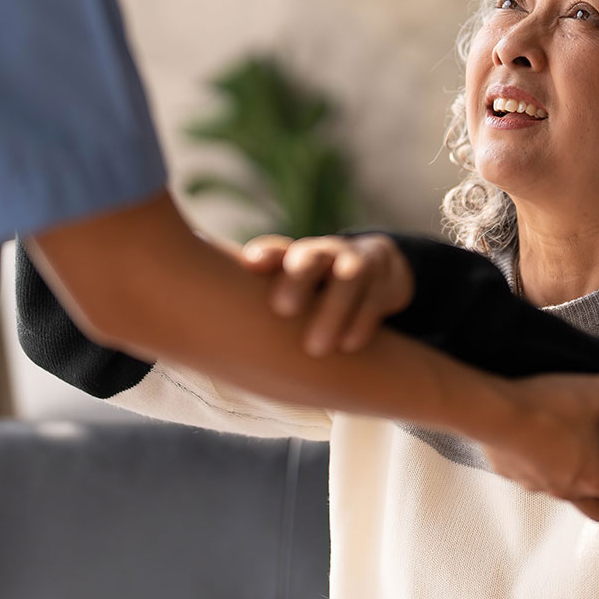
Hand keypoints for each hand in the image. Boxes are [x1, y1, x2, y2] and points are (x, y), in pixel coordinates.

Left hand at [239, 233, 414, 356]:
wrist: (377, 268)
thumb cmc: (318, 290)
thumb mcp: (291, 290)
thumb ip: (259, 303)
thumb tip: (213, 334)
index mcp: (295, 257)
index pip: (276, 250)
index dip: (265, 255)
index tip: (251, 264)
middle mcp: (324, 254)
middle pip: (310, 257)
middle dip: (297, 279)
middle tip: (281, 309)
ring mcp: (357, 263)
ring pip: (348, 278)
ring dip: (332, 310)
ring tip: (316, 348)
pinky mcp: (385, 281)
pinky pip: (374, 298)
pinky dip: (362, 322)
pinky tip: (349, 346)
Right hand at [480, 365, 598, 530]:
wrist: (490, 412)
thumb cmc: (548, 406)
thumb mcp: (597, 392)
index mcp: (598, 475)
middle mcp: (571, 489)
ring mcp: (541, 486)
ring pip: (571, 498)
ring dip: (587, 495)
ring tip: (589, 481)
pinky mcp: (515, 474)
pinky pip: (539, 482)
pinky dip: (550, 476)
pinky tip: (544, 457)